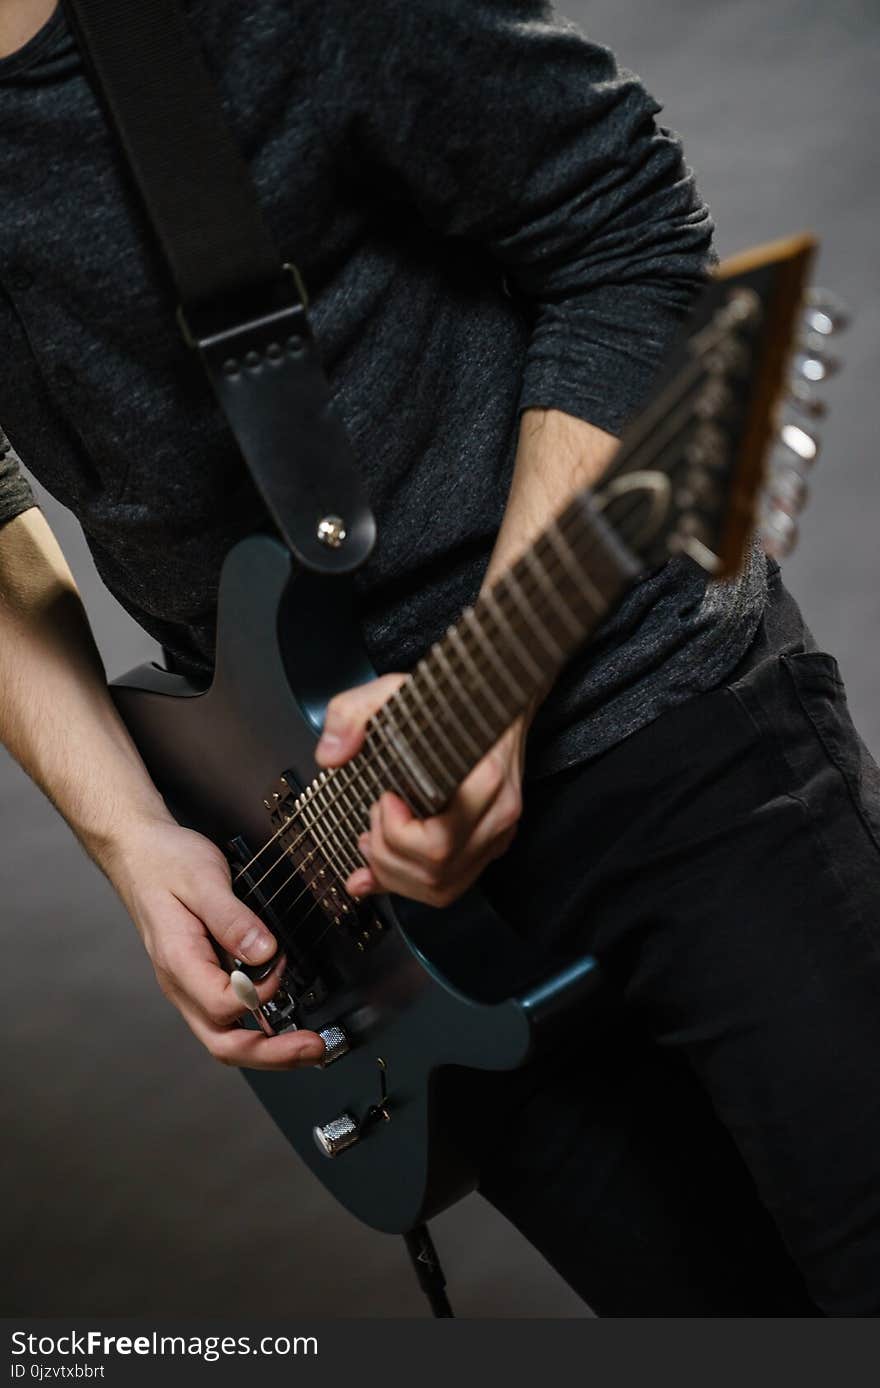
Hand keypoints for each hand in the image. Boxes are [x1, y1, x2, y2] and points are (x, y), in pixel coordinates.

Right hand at [103, 816, 324, 1069]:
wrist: (138, 853)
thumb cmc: (166, 862)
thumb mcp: (203, 879)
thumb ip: (234, 919)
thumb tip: (265, 953)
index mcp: (179, 961)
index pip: (222, 1005)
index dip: (259, 993)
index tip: (280, 964)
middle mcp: (181, 984)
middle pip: (222, 1043)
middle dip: (271, 1054)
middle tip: (314, 1049)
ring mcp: (189, 985)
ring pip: (224, 1038)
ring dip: (268, 1049)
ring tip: (306, 1047)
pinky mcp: (199, 979)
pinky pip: (225, 1018)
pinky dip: (256, 1029)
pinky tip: (281, 1022)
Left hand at [315, 674, 526, 907]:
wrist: (496, 698)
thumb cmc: (451, 699)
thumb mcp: (395, 690)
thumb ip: (354, 713)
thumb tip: (330, 755)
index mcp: (484, 781)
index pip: (437, 842)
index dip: (398, 832)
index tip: (384, 798)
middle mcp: (497, 815)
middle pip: (435, 872)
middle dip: (386, 854)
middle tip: (372, 817)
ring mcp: (497, 833)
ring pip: (442, 888)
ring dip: (395, 875)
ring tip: (372, 841)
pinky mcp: (489, 843)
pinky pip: (450, 885)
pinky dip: (408, 884)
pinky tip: (378, 870)